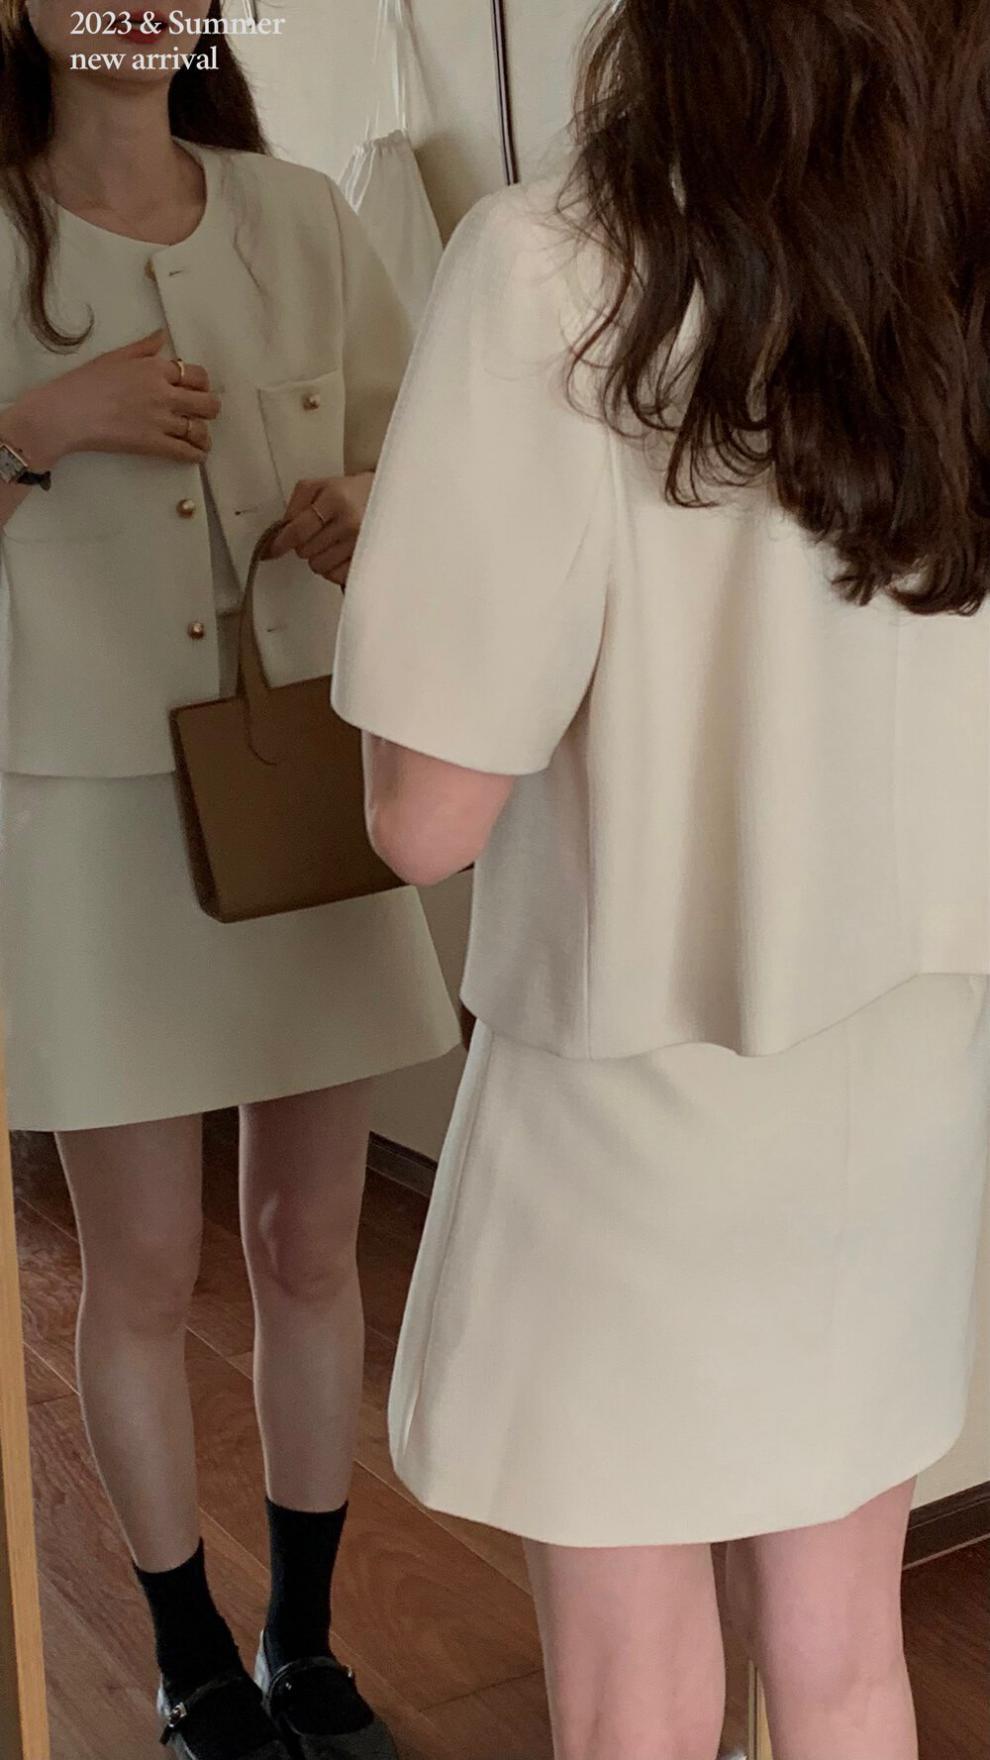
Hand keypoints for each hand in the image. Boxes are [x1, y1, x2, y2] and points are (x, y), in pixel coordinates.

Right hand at [12, 328, 220, 467]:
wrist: (67, 412)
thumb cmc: (85, 382)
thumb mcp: (115, 356)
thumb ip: (143, 347)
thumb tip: (162, 336)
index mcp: (156, 369)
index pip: (197, 375)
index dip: (201, 384)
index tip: (197, 390)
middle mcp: (164, 393)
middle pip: (207, 403)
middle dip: (209, 408)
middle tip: (202, 414)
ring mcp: (161, 420)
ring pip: (200, 429)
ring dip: (204, 435)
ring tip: (200, 439)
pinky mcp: (153, 444)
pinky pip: (186, 452)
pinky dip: (196, 455)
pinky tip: (196, 455)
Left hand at [266, 472, 374, 584]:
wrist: (388, 499)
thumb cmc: (350, 493)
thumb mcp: (319, 486)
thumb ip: (295, 505)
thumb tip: (281, 532)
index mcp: (336, 499)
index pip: (298, 531)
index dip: (281, 542)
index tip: (271, 550)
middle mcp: (350, 523)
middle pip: (305, 551)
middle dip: (305, 544)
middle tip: (318, 532)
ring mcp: (361, 545)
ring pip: (318, 566)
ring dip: (318, 557)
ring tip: (331, 542)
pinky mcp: (368, 562)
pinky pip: (335, 576)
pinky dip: (332, 568)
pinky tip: (340, 554)